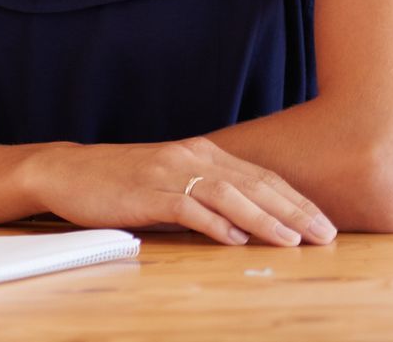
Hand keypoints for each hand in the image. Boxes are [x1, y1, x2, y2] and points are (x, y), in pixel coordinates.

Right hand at [21, 138, 336, 246]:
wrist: (66, 172)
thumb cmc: (121, 180)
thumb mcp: (171, 178)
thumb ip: (207, 191)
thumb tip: (249, 221)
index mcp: (200, 151)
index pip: (259, 175)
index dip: (295, 198)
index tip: (325, 222)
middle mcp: (189, 156)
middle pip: (252, 183)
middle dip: (293, 209)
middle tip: (326, 234)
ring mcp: (166, 172)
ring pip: (227, 194)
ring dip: (263, 218)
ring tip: (292, 239)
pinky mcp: (145, 192)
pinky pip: (186, 207)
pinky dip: (214, 224)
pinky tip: (234, 240)